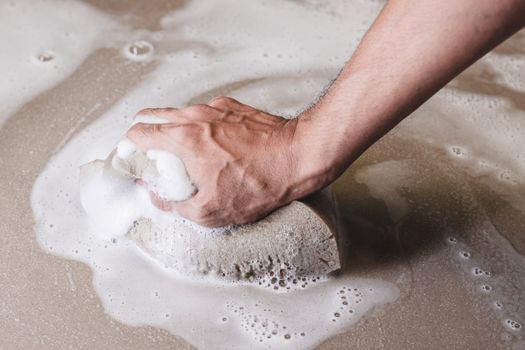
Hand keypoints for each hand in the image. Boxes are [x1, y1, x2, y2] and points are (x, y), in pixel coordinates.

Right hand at [127, 96, 314, 226]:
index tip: (135, 159)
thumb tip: (159, 197)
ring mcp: (214, 108)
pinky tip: (216, 147)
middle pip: (153, 116)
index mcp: (183, 139)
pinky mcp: (232, 106)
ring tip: (188, 155)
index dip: (130, 147)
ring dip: (174, 131)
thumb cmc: (261, 182)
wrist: (298, 156)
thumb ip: (175, 206)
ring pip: (179, 114)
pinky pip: (204, 114)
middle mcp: (194, 117)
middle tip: (156, 157)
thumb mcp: (211, 212)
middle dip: (147, 135)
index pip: (138, 132)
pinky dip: (200, 128)